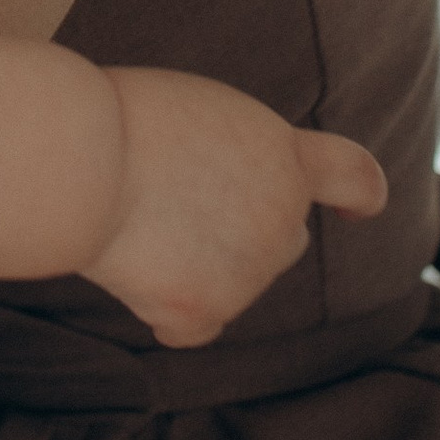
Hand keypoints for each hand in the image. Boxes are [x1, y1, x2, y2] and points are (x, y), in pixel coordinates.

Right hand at [79, 68, 388, 348]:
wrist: (80, 156)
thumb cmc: (119, 117)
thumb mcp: (201, 112)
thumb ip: (235, 153)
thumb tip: (220, 196)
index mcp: (283, 154)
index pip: (354, 178)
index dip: (360, 197)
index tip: (354, 209)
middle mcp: (282, 217)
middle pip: (282, 239)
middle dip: (245, 231)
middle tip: (175, 201)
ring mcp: (247, 272)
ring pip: (232, 283)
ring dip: (194, 264)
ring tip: (133, 218)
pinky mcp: (202, 312)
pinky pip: (189, 327)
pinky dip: (165, 310)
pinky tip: (131, 277)